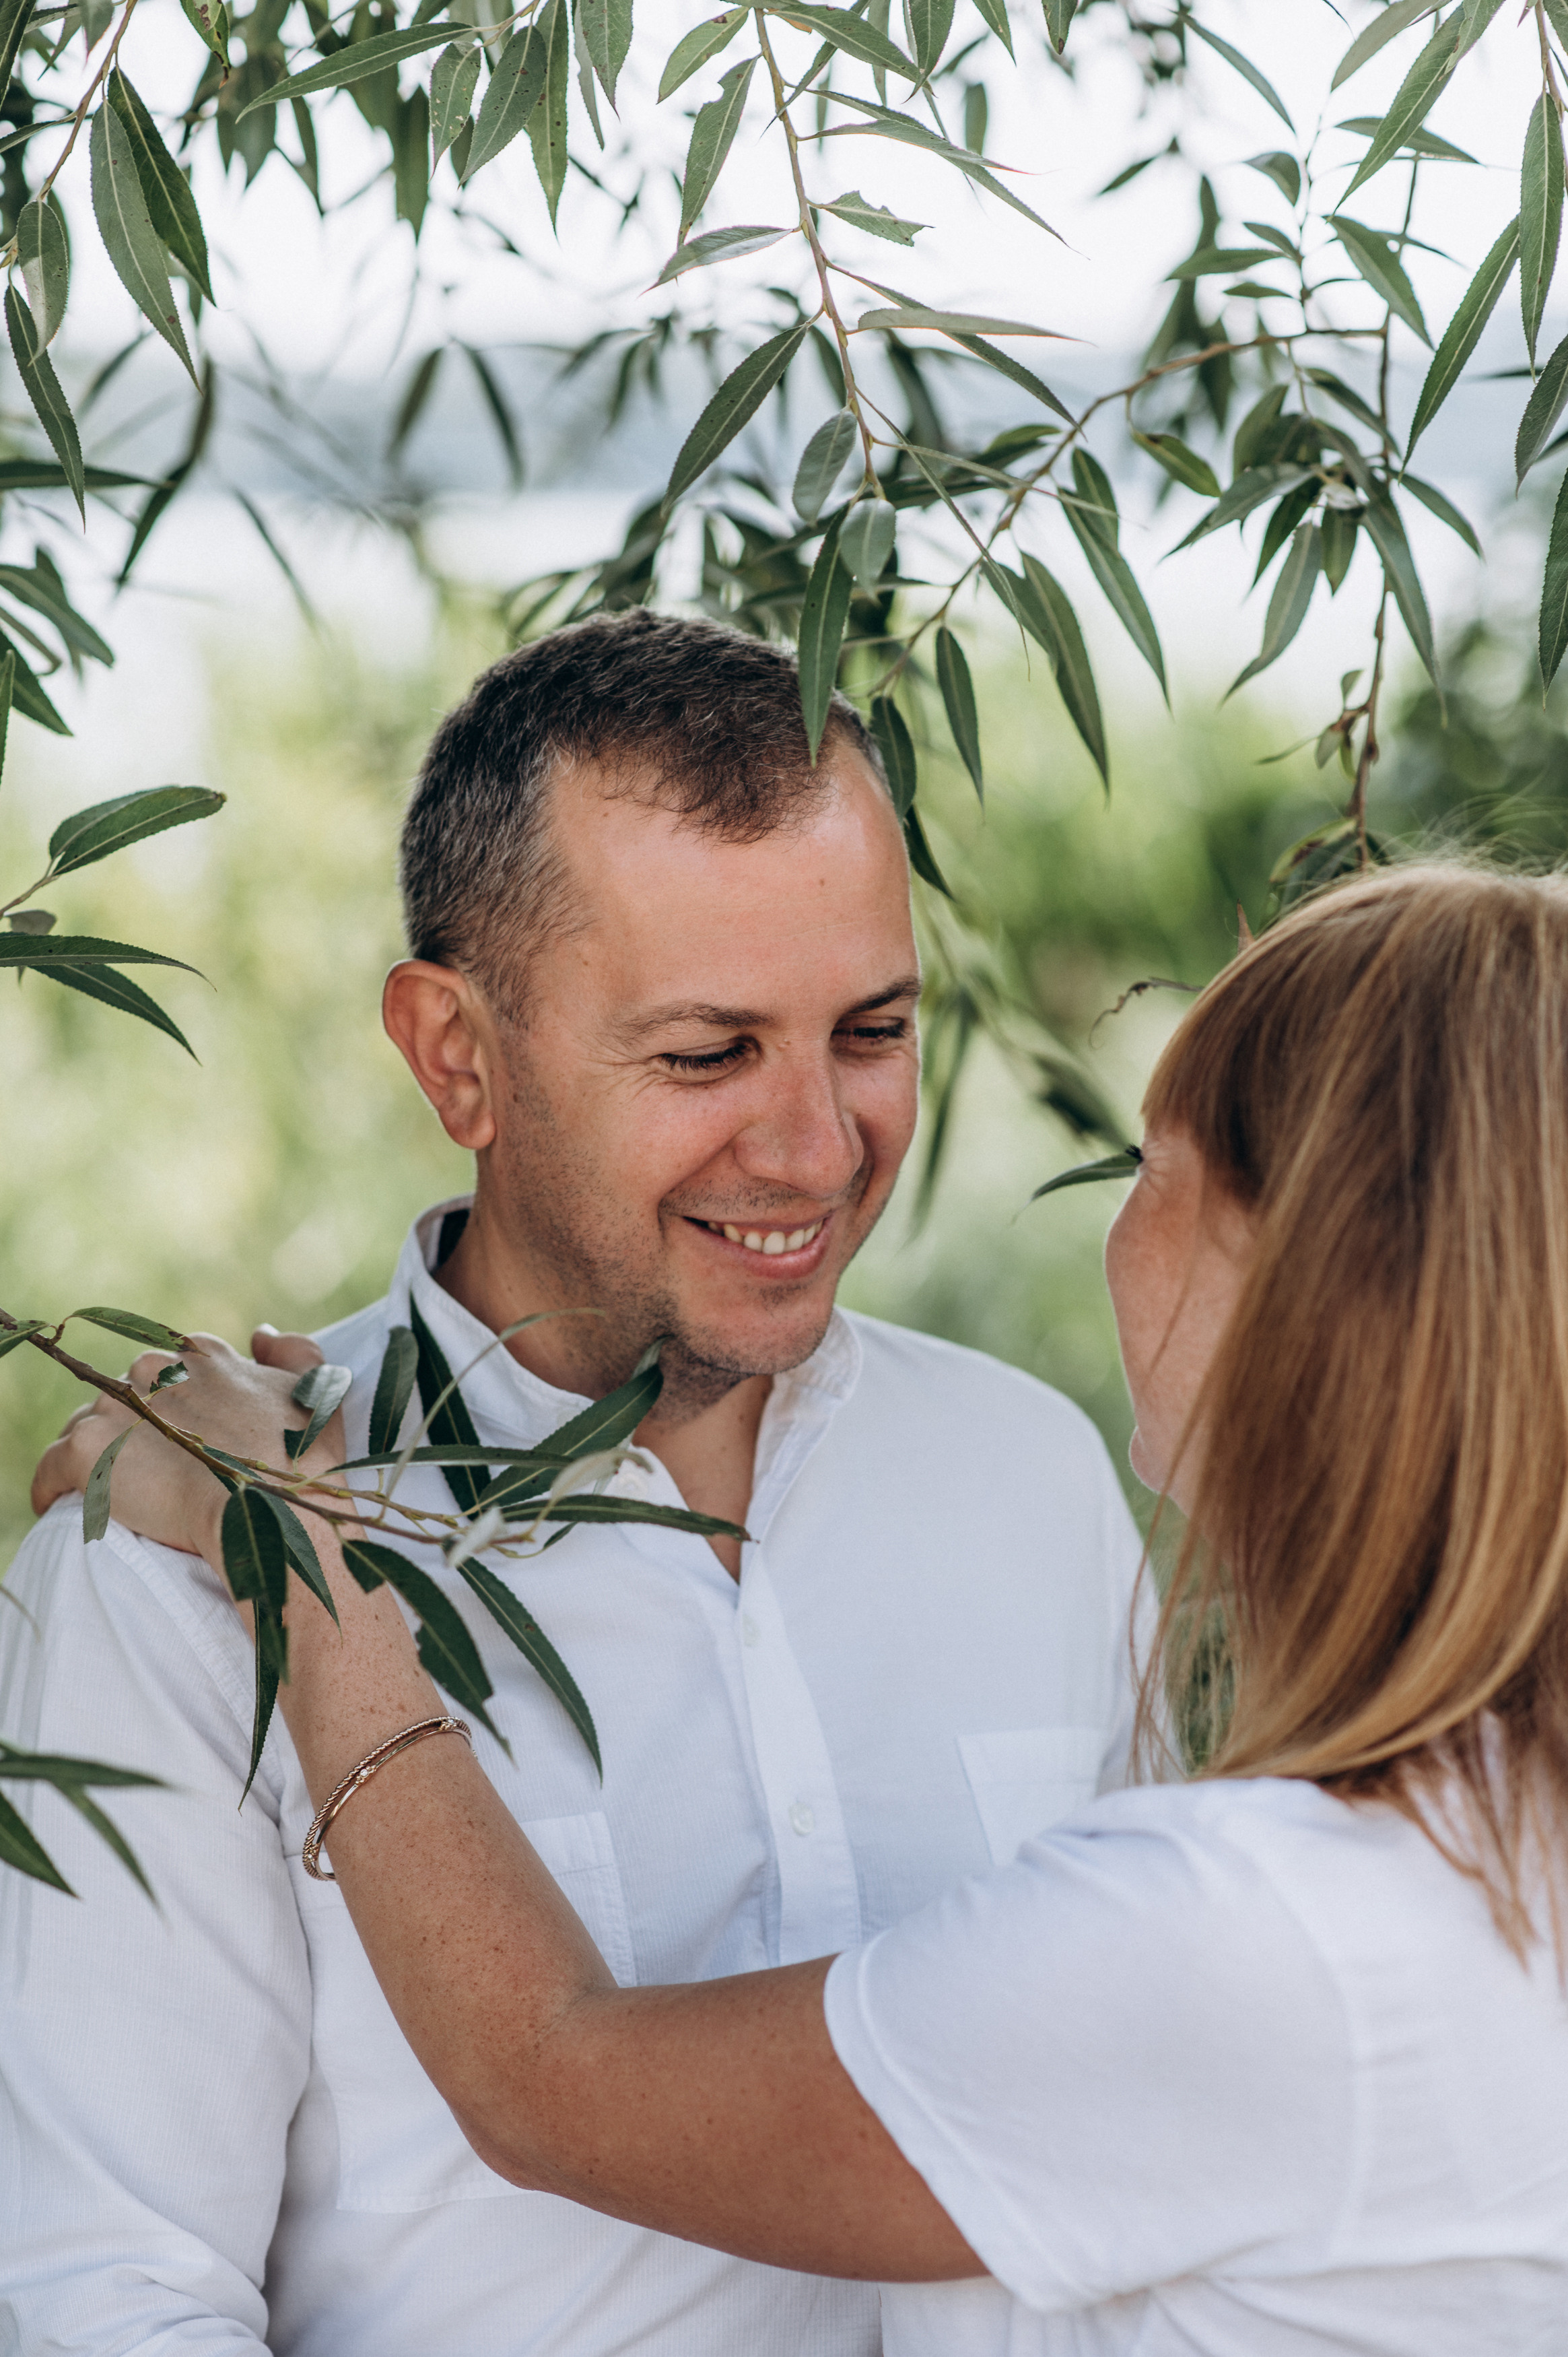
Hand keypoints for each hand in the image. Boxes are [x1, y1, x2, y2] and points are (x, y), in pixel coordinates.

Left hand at [31, 1325, 338, 1563]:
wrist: (270, 1516)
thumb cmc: (300, 1461)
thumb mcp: (318, 1390)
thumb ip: (292, 1351)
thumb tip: (260, 1332)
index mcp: (200, 1354)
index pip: (166, 1369)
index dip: (170, 1404)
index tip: (177, 1435)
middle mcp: (153, 1368)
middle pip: (122, 1394)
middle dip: (130, 1425)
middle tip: (148, 1468)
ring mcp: (116, 1406)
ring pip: (87, 1425)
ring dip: (96, 1453)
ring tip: (112, 1489)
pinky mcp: (87, 1449)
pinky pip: (51, 1465)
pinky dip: (51, 1484)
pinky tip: (59, 1502)